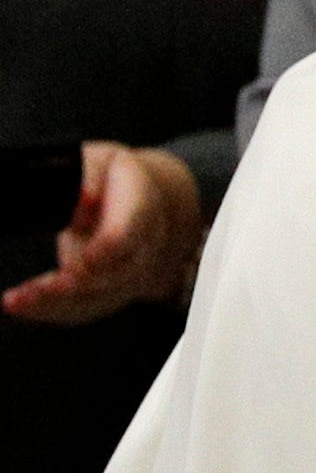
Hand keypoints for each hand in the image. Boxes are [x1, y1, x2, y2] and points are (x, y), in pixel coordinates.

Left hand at [6, 144, 205, 324]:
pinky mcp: (109, 293)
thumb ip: (90, 174)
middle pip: (115, 273)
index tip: (87, 259)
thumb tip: (83, 196)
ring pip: (98, 297)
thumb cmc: (113, 179)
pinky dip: (51, 311)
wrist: (141, 204)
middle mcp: (143, 246)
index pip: (133, 230)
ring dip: (56, 302)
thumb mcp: (102, 162)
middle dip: (76, 284)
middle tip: (37, 289)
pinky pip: (84, 309)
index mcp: (142, 205)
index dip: (111, 247)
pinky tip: (21, 306)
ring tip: (16, 300)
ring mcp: (129, 274)